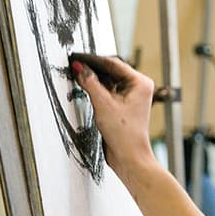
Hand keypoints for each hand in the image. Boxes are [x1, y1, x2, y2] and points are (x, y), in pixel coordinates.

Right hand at [70, 55, 156, 174]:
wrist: (129, 156)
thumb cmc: (124, 134)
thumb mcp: (103, 104)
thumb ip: (90, 83)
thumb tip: (79, 68)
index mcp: (139, 82)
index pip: (113, 64)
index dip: (93, 60)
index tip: (77, 58)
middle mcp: (138, 87)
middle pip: (111, 71)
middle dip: (92, 69)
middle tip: (74, 65)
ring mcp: (131, 96)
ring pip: (108, 81)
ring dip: (94, 79)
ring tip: (77, 75)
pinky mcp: (123, 105)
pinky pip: (108, 91)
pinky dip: (96, 89)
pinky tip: (85, 87)